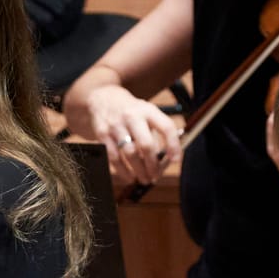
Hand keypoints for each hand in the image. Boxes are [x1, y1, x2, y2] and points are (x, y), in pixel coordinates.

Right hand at [84, 84, 179, 198]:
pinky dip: (123, 171)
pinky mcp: (102, 135)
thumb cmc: (130, 110)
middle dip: (153, 165)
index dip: (174, 145)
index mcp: (148, 110)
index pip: (166, 127)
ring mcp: (116, 126)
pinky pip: (114, 157)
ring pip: (130, 153)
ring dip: (139, 170)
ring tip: (145, 179)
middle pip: (146, 144)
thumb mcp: (146, 112)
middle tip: (156, 176)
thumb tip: (166, 158)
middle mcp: (132, 117)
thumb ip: (157, 131)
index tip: (176, 160)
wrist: (102, 98)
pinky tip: (129, 177)